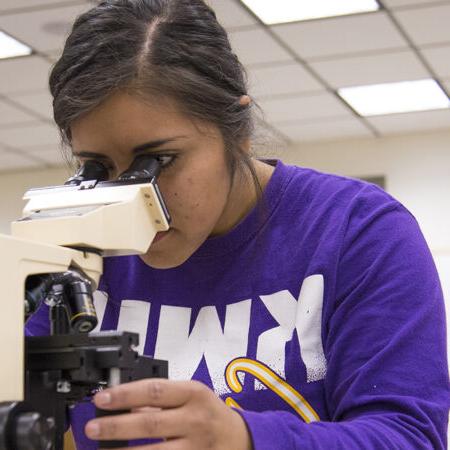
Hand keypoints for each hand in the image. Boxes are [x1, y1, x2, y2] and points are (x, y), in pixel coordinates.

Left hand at [85, 379, 252, 449]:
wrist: (239, 438)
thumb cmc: (209, 412)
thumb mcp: (191, 395)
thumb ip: (161, 399)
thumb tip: (124, 403)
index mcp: (193, 393)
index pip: (154, 391)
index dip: (125, 395)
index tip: (101, 399)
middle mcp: (194, 419)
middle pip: (150, 423)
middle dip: (116, 427)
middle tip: (91, 428)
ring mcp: (195, 447)